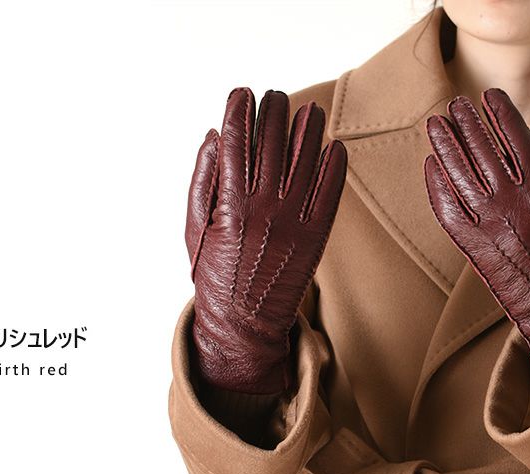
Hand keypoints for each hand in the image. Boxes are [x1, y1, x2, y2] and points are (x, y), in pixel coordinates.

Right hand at [185, 87, 346, 394]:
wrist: (244, 325)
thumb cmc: (214, 276)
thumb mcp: (194, 230)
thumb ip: (202, 182)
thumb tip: (215, 137)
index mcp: (229, 204)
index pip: (237, 143)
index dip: (240, 111)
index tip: (242, 93)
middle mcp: (263, 208)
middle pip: (273, 144)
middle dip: (273, 113)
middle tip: (275, 98)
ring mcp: (292, 222)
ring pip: (305, 161)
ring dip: (309, 130)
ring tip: (310, 111)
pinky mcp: (315, 238)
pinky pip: (330, 194)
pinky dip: (335, 167)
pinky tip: (335, 147)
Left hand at [423, 87, 529, 378]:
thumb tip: (521, 133)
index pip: (517, 140)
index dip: (501, 114)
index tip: (488, 94)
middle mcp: (510, 206)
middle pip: (482, 153)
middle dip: (466, 124)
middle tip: (454, 104)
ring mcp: (486, 225)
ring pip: (458, 176)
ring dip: (444, 146)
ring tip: (435, 124)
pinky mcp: (468, 244)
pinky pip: (445, 209)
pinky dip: (435, 185)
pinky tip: (430, 164)